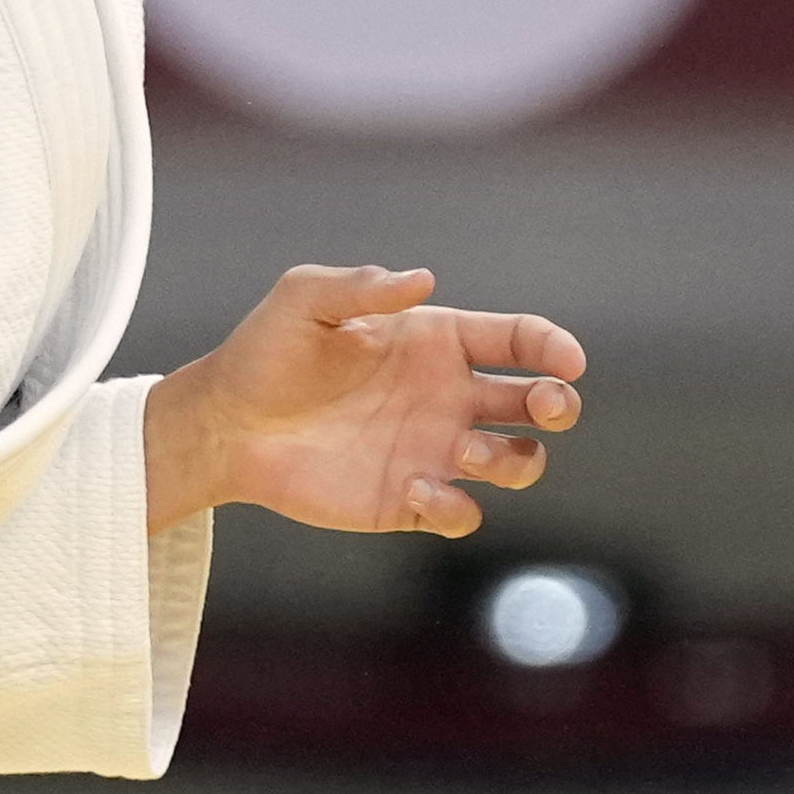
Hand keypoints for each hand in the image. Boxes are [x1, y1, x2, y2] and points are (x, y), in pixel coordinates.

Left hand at [143, 262, 584, 536]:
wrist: (227, 426)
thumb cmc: (266, 352)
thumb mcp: (304, 299)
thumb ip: (362, 285)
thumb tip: (423, 279)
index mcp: (438, 343)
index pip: (518, 341)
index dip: (553, 348)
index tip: (567, 362)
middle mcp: (449, 397)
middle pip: (539, 404)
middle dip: (558, 405)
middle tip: (545, 406)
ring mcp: (435, 451)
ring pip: (518, 462)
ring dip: (511, 459)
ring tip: (461, 449)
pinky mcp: (410, 501)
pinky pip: (463, 514)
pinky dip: (457, 507)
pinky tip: (419, 490)